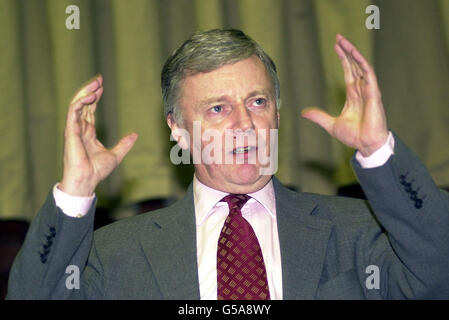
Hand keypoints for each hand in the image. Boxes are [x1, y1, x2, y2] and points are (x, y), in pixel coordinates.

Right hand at [59, 75, 137, 195]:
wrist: (87, 181)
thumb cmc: (96, 171)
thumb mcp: (116, 155)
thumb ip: (124, 144)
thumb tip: (135, 135)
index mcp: (88, 133)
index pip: (89, 110)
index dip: (95, 97)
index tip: (102, 86)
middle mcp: (79, 129)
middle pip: (82, 104)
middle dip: (90, 90)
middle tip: (99, 79)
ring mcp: (74, 129)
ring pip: (76, 104)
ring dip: (85, 92)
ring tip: (96, 83)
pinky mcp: (71, 132)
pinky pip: (73, 112)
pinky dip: (80, 102)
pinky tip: (91, 95)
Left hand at [301, 34, 388, 156]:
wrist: (366, 145)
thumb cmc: (354, 136)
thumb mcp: (331, 124)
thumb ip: (319, 117)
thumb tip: (304, 113)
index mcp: (353, 94)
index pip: (348, 71)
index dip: (343, 58)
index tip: (336, 46)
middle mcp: (361, 90)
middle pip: (354, 65)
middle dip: (347, 51)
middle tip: (338, 37)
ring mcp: (368, 91)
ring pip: (362, 66)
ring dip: (354, 53)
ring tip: (345, 41)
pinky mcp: (374, 94)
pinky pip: (369, 75)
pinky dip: (363, 64)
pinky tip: (356, 54)